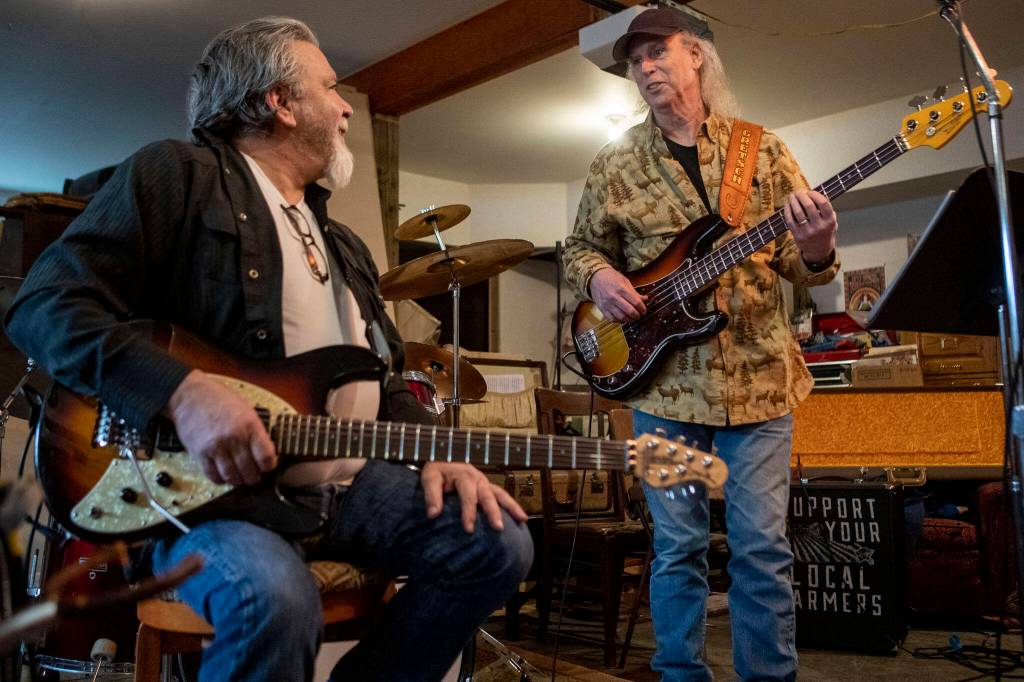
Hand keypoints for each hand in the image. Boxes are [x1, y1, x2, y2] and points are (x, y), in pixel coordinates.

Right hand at [164, 370, 276, 485]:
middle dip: (254, 477)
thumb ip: (256, 431)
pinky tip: (224, 476)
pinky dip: (221, 480)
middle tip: (255, 475)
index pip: (266, 457)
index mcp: (250, 426)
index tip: (268, 466)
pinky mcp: (200, 454)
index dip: (269, 466)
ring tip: (240, 477)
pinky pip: (213, 475)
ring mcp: (216, 447)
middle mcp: (234, 438)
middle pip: (250, 470)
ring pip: (232, 476)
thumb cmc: (219, 400)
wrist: (190, 396)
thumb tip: (266, 451)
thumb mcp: (247, 410)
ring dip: (238, 481)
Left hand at [420, 462, 527, 532]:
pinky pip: (502, 495)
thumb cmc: (437, 469)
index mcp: (464, 475)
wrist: (443, 456)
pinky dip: (512, 505)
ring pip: (501, 494)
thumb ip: (431, 495)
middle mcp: (478, 478)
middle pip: (488, 496)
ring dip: (511, 507)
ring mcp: (485, 482)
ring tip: (522, 520)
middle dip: (494, 512)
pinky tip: (520, 517)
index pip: (468, 496)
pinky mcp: (487, 487)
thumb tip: (433, 514)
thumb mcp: (429, 478)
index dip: (469, 513)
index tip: (469, 529)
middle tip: (498, 528)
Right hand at [589, 267, 646, 322]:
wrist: (595, 277)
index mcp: (621, 289)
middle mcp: (614, 297)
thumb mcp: (625, 281)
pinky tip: (623, 318)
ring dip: (630, 319)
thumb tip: (645, 299)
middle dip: (638, 315)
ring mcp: (607, 304)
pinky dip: (619, 321)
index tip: (644, 310)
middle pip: (630, 311)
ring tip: (633, 318)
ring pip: (622, 317)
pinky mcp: (602, 309)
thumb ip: (635, 292)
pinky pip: (612, 319)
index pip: (636, 302)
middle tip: (640, 315)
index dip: (642, 308)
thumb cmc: (610, 277)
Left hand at [783, 190, 837, 263]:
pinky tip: (788, 205)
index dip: (815, 194)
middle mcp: (819, 226)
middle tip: (798, 192)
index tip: (810, 191)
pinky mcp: (797, 235)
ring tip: (792, 196)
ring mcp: (807, 231)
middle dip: (802, 196)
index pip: (823, 203)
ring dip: (793, 201)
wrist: (819, 250)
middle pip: (809, 206)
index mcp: (829, 221)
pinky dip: (787, 210)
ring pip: (798, 212)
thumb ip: (826, 209)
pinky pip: (790, 220)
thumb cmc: (825, 231)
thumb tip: (812, 194)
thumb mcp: (832, 221)